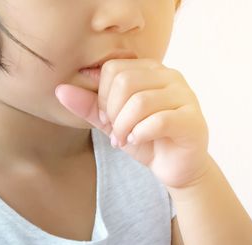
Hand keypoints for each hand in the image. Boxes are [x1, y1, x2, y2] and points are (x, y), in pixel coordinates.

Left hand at [55, 58, 210, 188]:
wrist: (177, 168)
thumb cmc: (148, 140)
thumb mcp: (114, 122)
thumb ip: (90, 106)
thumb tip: (59, 90)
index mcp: (151, 70)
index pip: (113, 69)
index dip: (101, 96)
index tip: (105, 118)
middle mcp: (171, 76)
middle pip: (126, 82)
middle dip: (112, 112)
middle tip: (114, 132)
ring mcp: (185, 96)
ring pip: (141, 101)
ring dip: (124, 126)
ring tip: (124, 140)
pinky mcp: (192, 120)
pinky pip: (159, 120)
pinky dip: (141, 133)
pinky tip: (138, 140)